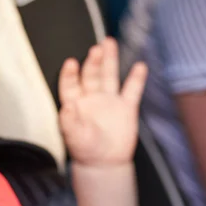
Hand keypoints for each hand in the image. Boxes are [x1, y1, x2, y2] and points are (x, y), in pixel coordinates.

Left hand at [58, 37, 147, 165]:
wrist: (104, 162)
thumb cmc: (84, 149)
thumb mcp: (74, 136)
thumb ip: (69, 122)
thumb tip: (66, 108)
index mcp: (75, 103)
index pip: (70, 84)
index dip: (70, 74)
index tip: (71, 63)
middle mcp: (91, 97)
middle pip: (91, 75)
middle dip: (93, 61)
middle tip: (96, 48)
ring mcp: (109, 100)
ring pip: (109, 76)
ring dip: (110, 60)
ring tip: (109, 43)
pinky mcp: (126, 108)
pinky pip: (131, 90)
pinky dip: (136, 79)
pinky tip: (139, 66)